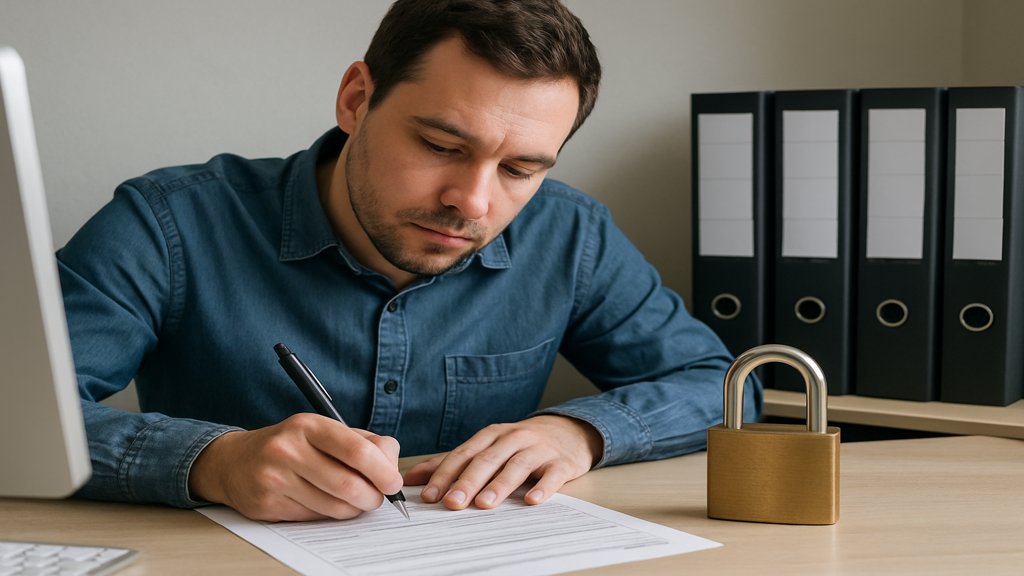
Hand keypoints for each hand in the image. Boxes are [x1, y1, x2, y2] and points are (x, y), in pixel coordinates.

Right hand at [188, 413, 402, 521]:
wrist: (235, 462)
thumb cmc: (292, 445)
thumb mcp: (325, 431)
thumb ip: (364, 442)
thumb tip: (391, 464)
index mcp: (308, 425)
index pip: (356, 450)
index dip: (382, 470)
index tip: (393, 482)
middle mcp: (288, 449)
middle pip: (348, 485)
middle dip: (372, 497)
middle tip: (377, 498)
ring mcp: (275, 478)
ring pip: (334, 507)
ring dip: (353, 509)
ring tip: (353, 500)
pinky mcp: (267, 505)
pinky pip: (314, 518)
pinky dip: (329, 515)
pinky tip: (325, 503)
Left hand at [403, 415, 602, 509]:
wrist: (568, 431)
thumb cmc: (520, 445)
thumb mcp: (488, 447)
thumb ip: (452, 462)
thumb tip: (413, 478)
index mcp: (492, 435)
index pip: (464, 454)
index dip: (445, 474)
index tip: (430, 495)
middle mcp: (514, 438)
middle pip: (487, 460)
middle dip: (468, 481)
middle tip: (452, 503)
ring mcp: (539, 449)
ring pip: (517, 465)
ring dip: (500, 484)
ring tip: (484, 503)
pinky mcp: (561, 462)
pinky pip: (552, 475)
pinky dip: (543, 487)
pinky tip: (532, 501)